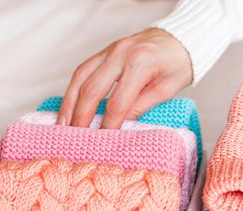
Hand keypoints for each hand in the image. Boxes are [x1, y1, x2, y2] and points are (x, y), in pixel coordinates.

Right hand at [58, 28, 191, 127]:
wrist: (179, 38)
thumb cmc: (178, 64)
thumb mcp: (167, 89)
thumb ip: (142, 105)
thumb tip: (121, 124)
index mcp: (140, 64)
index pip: (118, 102)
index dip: (109, 124)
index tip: (103, 140)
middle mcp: (121, 54)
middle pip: (92, 89)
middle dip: (81, 116)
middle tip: (74, 136)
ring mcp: (110, 50)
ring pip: (81, 77)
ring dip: (69, 102)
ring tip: (62, 124)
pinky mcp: (106, 50)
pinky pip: (84, 69)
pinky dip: (74, 88)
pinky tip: (70, 104)